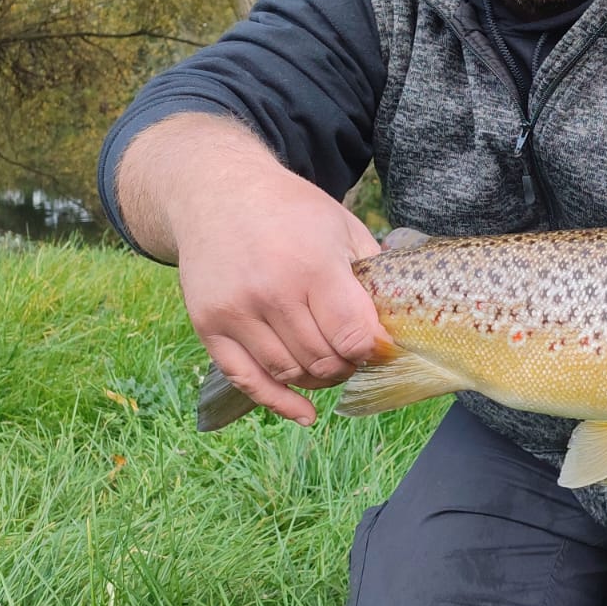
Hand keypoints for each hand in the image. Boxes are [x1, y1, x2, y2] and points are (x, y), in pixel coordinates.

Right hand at [118, 116, 386, 426]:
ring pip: (290, 374)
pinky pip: (247, 381)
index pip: (353, 336)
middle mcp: (271, 293)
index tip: (379, 346)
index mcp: (312, 266)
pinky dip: (279, 404)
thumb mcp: (342, 226)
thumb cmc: (289, 210)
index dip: (372, 349)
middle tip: (353, 352)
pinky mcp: (208, 326)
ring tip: (329, 362)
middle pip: (323, 361)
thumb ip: (371, 273)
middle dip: (347, 364)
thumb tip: (398, 319)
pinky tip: (304, 413)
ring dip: (317, 379)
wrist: (216, 192)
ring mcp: (235, 312)